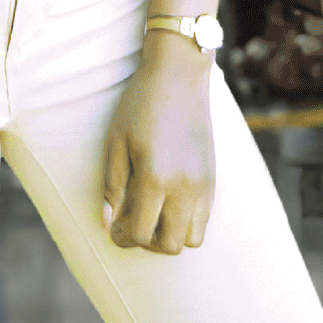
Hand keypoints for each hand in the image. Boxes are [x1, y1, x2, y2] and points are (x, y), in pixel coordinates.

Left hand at [100, 35, 215, 253]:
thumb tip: (108, 222)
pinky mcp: (214, 179)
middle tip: (132, 224)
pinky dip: (186, 221)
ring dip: (171, 236)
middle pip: (170, 245)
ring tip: (152, 216)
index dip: (123, 237)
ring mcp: (204, 185)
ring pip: (193, 238)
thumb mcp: (116, 142)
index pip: (141, 233)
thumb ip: (113, 186)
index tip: (113, 228)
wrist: (178, 77)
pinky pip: (205, 219)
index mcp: (156, 178)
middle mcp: (185, 187)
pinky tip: (168, 201)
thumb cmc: (140, 106)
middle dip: (147, 242)